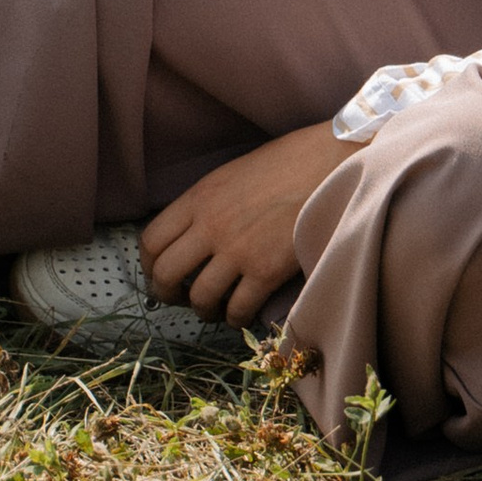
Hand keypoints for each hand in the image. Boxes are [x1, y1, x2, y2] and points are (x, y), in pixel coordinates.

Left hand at [139, 124, 345, 324]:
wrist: (332, 163)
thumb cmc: (289, 162)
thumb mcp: (234, 174)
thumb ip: (208, 205)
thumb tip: (192, 237)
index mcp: (200, 198)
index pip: (151, 241)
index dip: (149, 266)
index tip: (159, 275)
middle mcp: (211, 225)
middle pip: (165, 275)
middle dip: (167, 295)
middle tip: (181, 299)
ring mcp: (238, 250)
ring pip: (199, 298)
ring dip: (203, 310)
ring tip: (215, 309)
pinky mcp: (266, 271)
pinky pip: (237, 309)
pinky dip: (235, 318)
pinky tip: (242, 313)